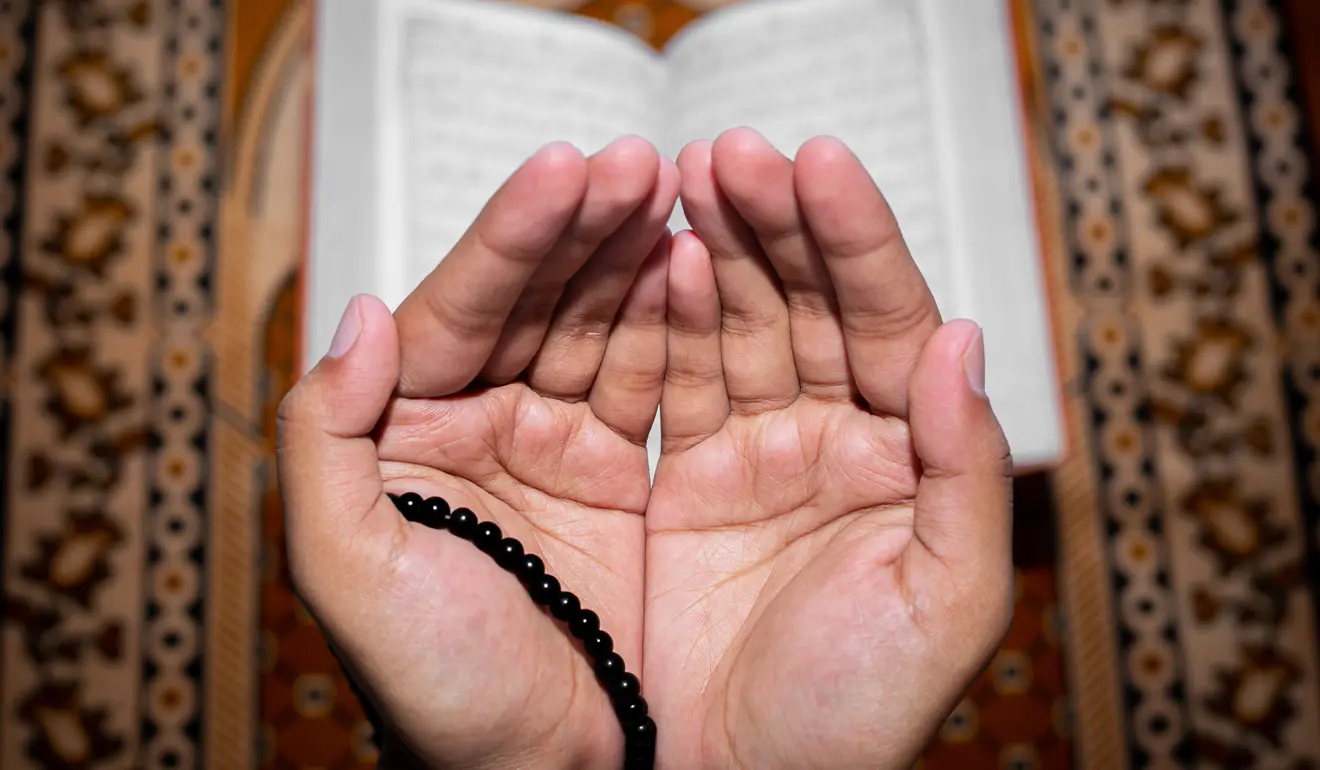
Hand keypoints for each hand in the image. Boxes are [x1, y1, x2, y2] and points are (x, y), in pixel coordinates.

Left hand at [278, 137, 677, 769]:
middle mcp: (474, 425)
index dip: (512, 238)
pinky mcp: (613, 473)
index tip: (564, 171)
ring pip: (593, 325)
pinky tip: (691, 267)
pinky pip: (644, 379)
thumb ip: (325, 441)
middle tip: (635, 163)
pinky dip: (669, 323)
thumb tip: (359, 316)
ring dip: (629, 256)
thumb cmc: (438, 695)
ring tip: (675, 192)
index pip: (460, 310)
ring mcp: (547, 444)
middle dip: (581, 227)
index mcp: (404, 435)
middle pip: (532, 300)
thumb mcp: (347, 573)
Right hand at [644, 129, 1013, 768]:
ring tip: (687, 174)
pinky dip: (664, 319)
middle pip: (810, 304)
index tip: (817, 165)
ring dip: (715, 249)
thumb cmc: (855, 718)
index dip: (856, 241)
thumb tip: (965, 339)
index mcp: (908, 460)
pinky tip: (655, 260)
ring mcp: (760, 454)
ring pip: (739, 325)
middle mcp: (838, 442)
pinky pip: (677, 380)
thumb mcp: (945, 602)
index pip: (890, 321)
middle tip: (731, 152)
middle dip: (775, 224)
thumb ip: (965, 470)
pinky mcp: (688, 479)